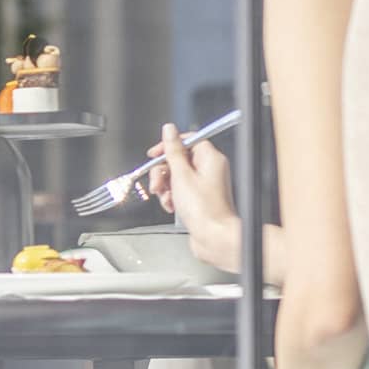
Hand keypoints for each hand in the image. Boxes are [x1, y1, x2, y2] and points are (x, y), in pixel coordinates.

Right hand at [155, 122, 241, 272]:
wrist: (213, 237)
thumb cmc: (204, 209)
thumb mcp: (181, 175)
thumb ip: (172, 151)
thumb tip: (169, 130)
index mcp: (210, 158)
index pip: (187, 140)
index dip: (169, 146)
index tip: (155, 154)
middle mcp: (209, 169)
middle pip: (179, 159)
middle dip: (163, 171)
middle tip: (157, 183)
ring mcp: (204, 185)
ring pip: (177, 176)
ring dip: (166, 186)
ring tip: (165, 197)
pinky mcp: (199, 199)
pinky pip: (180, 191)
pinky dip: (172, 197)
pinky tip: (171, 206)